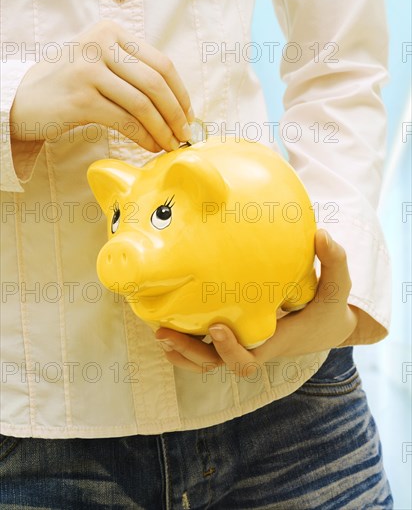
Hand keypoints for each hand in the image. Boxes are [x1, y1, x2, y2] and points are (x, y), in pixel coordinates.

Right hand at [10, 20, 193, 151]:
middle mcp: (100, 43)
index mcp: (112, 31)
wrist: (26, 100)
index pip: (161, 63)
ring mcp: (89, 69)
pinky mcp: (81, 98)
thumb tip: (178, 102)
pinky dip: (144, 138)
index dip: (181, 93)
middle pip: (156, 82)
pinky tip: (152, 147)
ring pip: (143, 104)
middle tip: (185, 136)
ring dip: (163, 130)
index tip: (189, 116)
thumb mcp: (102, 64)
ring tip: (171, 145)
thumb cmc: (71, 86)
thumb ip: (134, 71)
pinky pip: (126, 122)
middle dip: (176, 114)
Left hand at [155, 230, 357, 376]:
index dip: (230, 350)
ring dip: (182, 352)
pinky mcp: (236, 337)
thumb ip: (335, 261)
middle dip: (191, 353)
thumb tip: (321, 233)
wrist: (328, 326)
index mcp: (275, 341)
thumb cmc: (330, 308)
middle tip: (164, 333)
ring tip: (158, 333)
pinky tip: (166, 333)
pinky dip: (186, 349)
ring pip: (207, 361)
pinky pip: (207, 351)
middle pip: (217, 363)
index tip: (217, 327)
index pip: (248, 358)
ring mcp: (243, 345)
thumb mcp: (338, 287)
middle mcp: (254, 347)